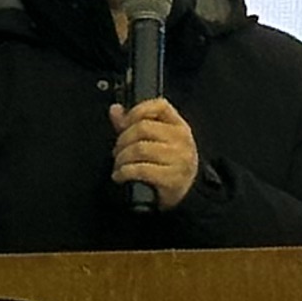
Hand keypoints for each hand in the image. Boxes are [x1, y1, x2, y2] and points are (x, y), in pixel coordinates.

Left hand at [109, 96, 198, 210]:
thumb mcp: (156, 141)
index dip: (137, 110)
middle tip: (117, 150)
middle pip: (143, 127)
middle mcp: (182, 140)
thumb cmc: (169, 165)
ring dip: (122, 158)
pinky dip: (124, 172)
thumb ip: (133, 124)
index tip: (123, 123)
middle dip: (123, 140)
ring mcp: (179, 159)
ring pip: (139, 149)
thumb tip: (115, 110)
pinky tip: (120, 176)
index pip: (160, 106)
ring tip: (119, 164)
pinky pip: (141, 170)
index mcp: (178, 126)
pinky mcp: (171, 179)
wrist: (186, 194)